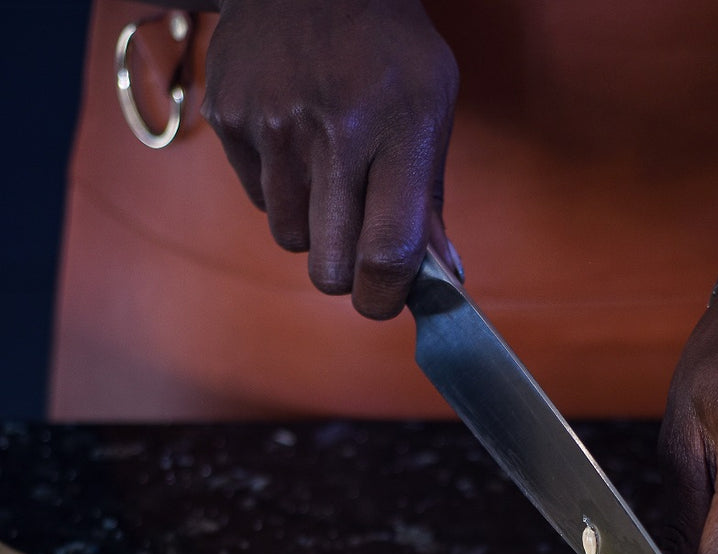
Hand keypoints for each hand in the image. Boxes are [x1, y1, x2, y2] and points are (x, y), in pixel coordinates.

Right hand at [202, 0, 459, 317]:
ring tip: (328, 171)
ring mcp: (272, 125)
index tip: (386, 297)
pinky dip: (279, 188)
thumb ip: (430, 199)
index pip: (387, 253)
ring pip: (290, 238)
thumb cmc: (386, 47)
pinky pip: (257, 199)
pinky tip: (295, 139)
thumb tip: (444, 278)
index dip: (385, 296)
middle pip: (327, 268)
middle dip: (345, 272)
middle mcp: (332, 132)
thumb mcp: (431, 106)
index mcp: (396, 132)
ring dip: (312, 226)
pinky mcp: (229, 117)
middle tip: (356, 244)